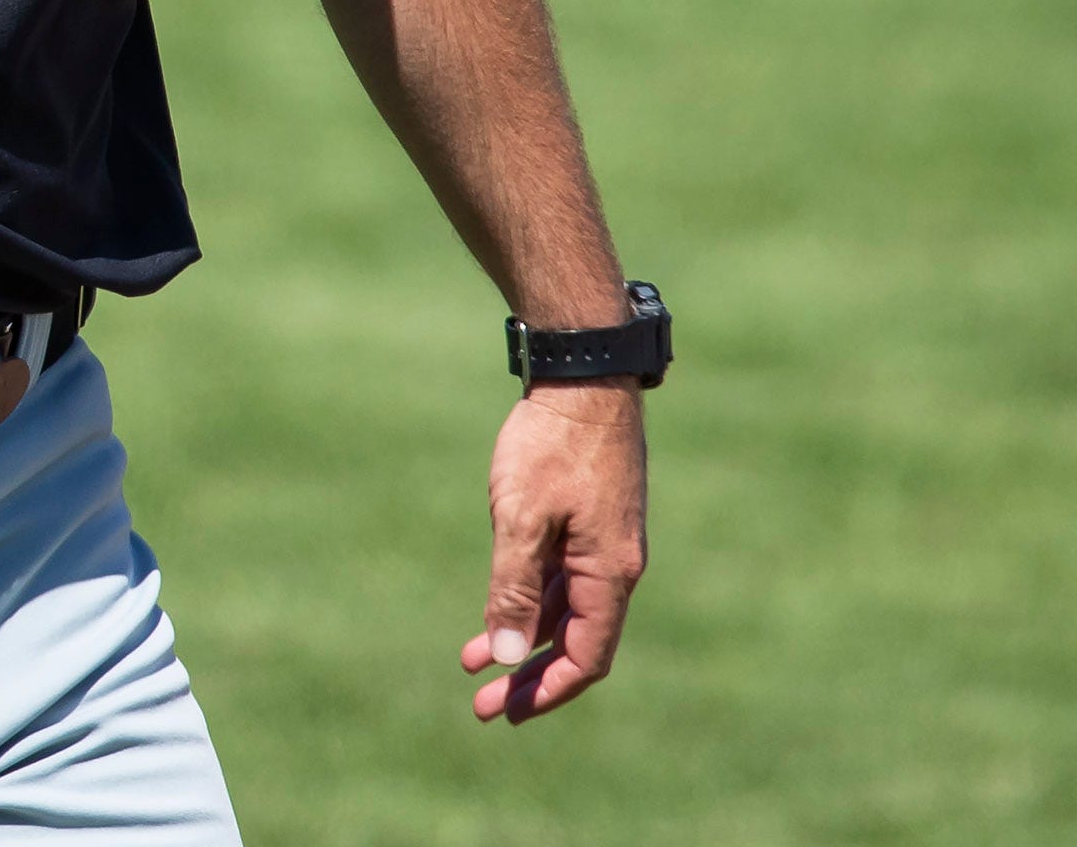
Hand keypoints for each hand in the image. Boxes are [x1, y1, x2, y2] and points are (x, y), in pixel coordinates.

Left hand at [461, 381, 647, 720]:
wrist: (582, 379)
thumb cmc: (551, 445)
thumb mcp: (521, 519)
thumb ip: (513, 588)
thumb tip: (503, 655)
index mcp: (609, 573)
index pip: (586, 655)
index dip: (548, 689)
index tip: (506, 711)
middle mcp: (615, 566)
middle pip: (576, 641)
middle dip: (530, 676)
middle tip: (485, 707)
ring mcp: (603, 544)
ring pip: (565, 612)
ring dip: (523, 639)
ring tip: (474, 665)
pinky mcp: (589, 523)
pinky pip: (562, 580)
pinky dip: (531, 601)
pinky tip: (497, 611)